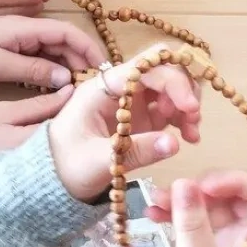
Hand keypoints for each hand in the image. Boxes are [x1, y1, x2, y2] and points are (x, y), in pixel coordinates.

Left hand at [0, 15, 107, 87]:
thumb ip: (33, 70)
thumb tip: (66, 77)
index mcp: (24, 26)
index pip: (68, 32)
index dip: (90, 49)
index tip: (104, 71)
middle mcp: (24, 29)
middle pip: (64, 41)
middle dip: (82, 61)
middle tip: (94, 88)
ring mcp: (15, 39)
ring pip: (52, 51)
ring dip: (67, 67)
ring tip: (79, 91)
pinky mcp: (6, 50)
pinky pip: (37, 58)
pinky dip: (50, 70)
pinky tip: (55, 88)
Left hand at [47, 44, 202, 201]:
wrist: (54, 179)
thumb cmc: (66, 166)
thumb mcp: (97, 162)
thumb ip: (136, 152)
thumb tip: (175, 144)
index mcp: (104, 88)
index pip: (145, 68)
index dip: (173, 81)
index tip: (190, 108)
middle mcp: (121, 87)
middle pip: (163, 69)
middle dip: (184, 89)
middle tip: (193, 118)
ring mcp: (133, 100)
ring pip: (171, 86)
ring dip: (187, 103)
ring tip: (191, 133)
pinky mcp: (142, 117)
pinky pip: (171, 107)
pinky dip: (185, 118)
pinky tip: (189, 137)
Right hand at [147, 170, 246, 246]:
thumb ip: (191, 220)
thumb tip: (183, 182)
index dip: (235, 181)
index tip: (204, 184)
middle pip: (236, 197)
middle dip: (202, 190)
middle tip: (175, 191)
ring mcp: (231, 244)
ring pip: (213, 207)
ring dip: (184, 200)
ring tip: (154, 200)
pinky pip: (199, 222)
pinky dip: (179, 215)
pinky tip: (153, 213)